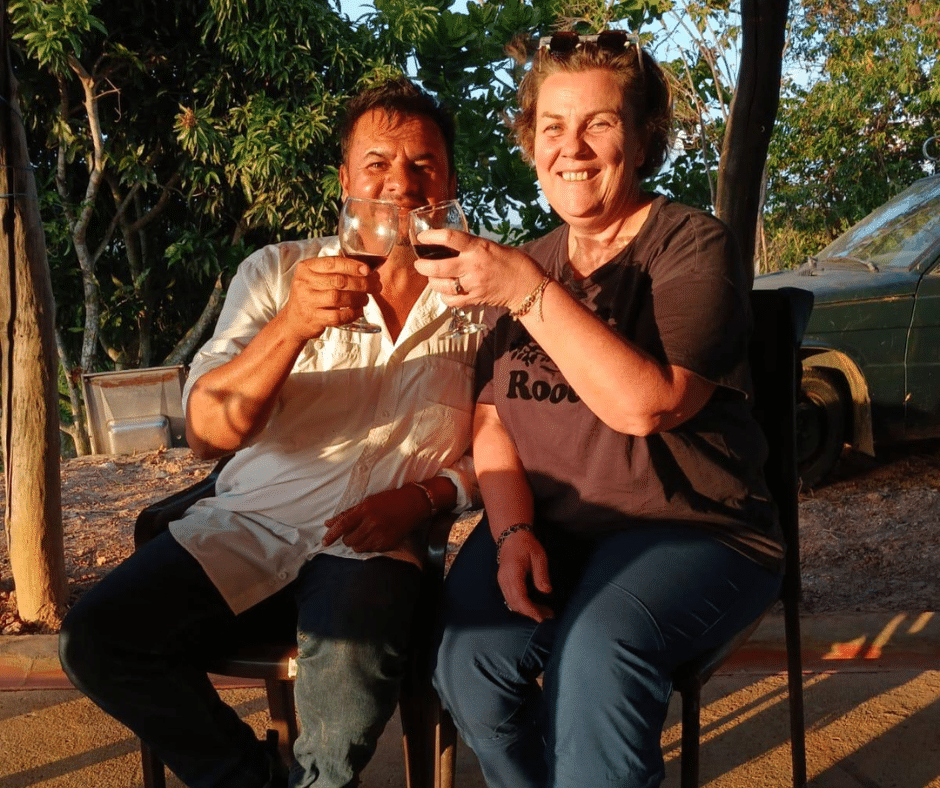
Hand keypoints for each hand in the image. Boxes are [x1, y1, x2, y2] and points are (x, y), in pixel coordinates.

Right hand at [281, 255, 378, 339]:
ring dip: (358, 298)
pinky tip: (358, 311)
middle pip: (339, 281)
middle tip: (375, 286)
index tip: (368, 270)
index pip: (332, 263)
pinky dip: (352, 314)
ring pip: (339, 297)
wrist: (294, 320)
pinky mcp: (314, 318)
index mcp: (306, 268)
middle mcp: (304, 283)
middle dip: (362, 283)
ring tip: (366, 298)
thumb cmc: (311, 296)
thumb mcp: (315, 277)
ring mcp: (308, 301)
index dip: (352, 266)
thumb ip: (334, 269)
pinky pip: (338, 316)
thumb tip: (364, 266)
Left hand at [322, 486, 425, 552]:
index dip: (331, 534)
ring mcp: (381, 535)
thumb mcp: (368, 502)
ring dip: (358, 543)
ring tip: (366, 534)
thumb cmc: (390, 500)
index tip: (324, 542)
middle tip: (354, 531)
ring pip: (358, 548)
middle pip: (349, 540)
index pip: (343, 525)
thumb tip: (328, 523)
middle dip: (348, 538)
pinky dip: (369, 546)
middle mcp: (372, 523)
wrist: (414, 504)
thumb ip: (348, 513)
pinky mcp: (388, 543)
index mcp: (365, 510)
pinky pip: (371, 550)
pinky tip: (376, 536)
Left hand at [412, 229, 543, 310]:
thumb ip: (469, 247)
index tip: (421, 237)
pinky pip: (451, 300)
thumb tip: (447, 246)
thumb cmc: (510, 261)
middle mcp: (473, 266)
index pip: (448, 238)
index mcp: (477, 247)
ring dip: (431, 282)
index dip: (430, 236)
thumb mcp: (489, 245)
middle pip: (437, 267)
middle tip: (419, 264)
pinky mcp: (475, 299)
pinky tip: (446, 291)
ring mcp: (473, 285)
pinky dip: (444, 296)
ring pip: (441, 286)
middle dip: (422, 266)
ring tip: (431, 278)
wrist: (527, 284)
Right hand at [496, 529, 553, 622]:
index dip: (530, 610)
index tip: (541, 617)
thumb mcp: (539, 557)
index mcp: (513, 573)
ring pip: (512, 603)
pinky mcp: (503, 582)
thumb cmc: (526, 545)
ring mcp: (502, 581)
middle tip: (548, 615)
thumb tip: (546, 591)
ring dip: (527, 610)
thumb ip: (541, 575)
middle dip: (531, 612)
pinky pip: (510, 598)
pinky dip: (522, 605)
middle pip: (515, 604)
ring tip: (544, 611)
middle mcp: (504, 579)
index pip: (519, 598)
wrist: (512, 536)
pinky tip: (533, 605)